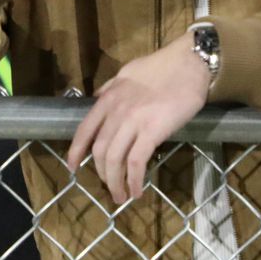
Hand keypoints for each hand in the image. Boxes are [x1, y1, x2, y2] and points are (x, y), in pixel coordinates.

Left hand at [66, 34, 209, 205]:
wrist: (188, 63)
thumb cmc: (161, 67)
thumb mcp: (126, 74)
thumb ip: (110, 87)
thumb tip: (98, 97)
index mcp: (108, 98)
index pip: (84, 130)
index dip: (75, 151)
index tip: (72, 167)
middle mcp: (116, 111)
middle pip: (99, 151)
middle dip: (102, 174)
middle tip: (110, 187)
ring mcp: (133, 121)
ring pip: (114, 159)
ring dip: (115, 182)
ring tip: (121, 196)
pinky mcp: (153, 131)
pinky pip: (137, 162)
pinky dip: (134, 180)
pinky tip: (137, 190)